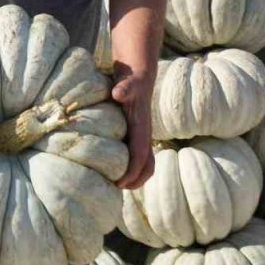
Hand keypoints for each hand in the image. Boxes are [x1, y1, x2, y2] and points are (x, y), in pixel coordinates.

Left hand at [111, 68, 154, 189]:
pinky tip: (116, 171)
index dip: (132, 172)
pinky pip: (139, 159)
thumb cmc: (131, 82)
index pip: (140, 156)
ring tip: (116, 184)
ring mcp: (143, 137)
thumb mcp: (127, 83)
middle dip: (135, 181)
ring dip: (135, 178)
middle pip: (148, 167)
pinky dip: (132, 169)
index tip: (119, 183)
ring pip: (146, 165)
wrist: (140, 77)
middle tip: (116, 187)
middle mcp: (145, 136)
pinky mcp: (138, 137)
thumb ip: (125, 88)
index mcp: (142, 129)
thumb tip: (118, 93)